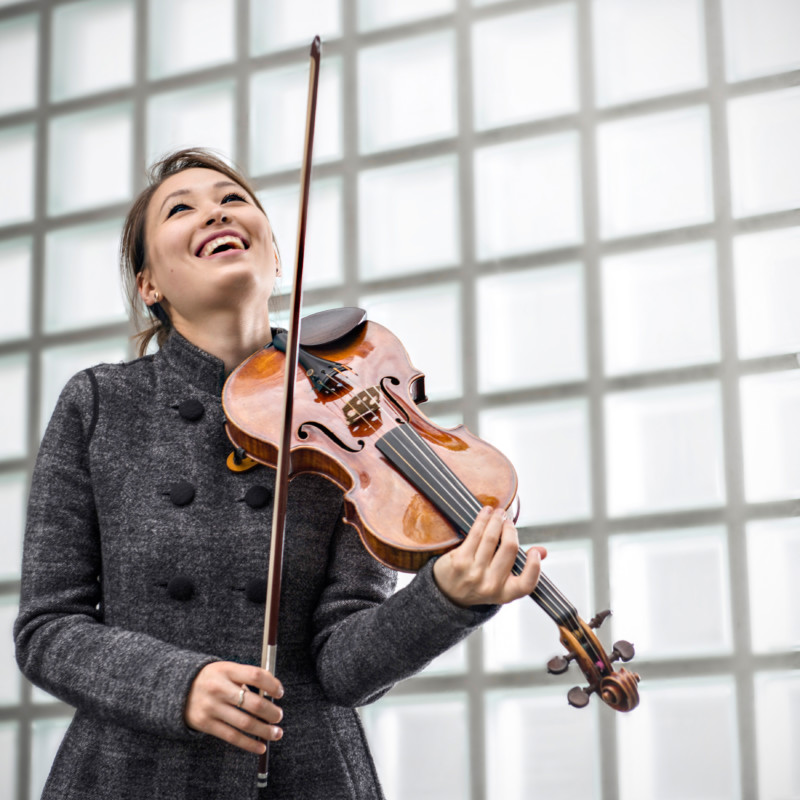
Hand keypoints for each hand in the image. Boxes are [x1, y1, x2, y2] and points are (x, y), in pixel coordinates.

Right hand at [185, 661, 283, 753]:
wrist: (178, 689)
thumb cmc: (212, 679)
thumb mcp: (226, 670)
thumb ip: (246, 678)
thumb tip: (272, 693)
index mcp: (226, 670)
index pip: (255, 675)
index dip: (272, 684)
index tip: (280, 693)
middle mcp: (219, 688)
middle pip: (252, 702)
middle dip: (271, 712)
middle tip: (279, 716)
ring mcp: (211, 707)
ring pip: (245, 723)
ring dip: (264, 730)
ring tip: (276, 733)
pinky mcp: (206, 724)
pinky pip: (232, 736)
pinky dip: (249, 744)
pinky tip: (261, 747)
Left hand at [432, 506, 546, 607]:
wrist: (447, 593)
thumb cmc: (478, 584)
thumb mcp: (501, 584)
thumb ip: (523, 569)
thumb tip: (543, 551)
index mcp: (505, 594)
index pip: (527, 584)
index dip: (534, 566)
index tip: (534, 551)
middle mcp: (490, 585)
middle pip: (509, 549)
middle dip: (510, 529)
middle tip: (508, 521)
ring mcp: (474, 573)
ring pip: (491, 539)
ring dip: (497, 520)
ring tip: (499, 513)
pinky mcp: (460, 561)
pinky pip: (475, 534)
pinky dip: (483, 520)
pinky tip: (486, 513)